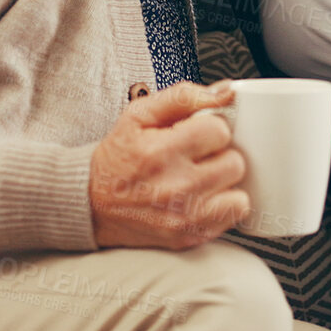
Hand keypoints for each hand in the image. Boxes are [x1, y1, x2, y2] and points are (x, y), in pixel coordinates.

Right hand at [89, 81, 248, 249]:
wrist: (91, 203)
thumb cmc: (118, 156)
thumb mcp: (139, 114)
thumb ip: (184, 97)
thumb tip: (225, 93)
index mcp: (161, 152)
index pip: (219, 130)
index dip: (211, 128)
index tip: (197, 134)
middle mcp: (174, 188)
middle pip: (234, 162)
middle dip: (219, 155)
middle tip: (199, 157)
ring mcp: (183, 218)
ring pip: (239, 193)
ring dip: (224, 182)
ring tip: (202, 177)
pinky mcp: (188, 237)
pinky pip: (233, 216)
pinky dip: (223, 205)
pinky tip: (203, 197)